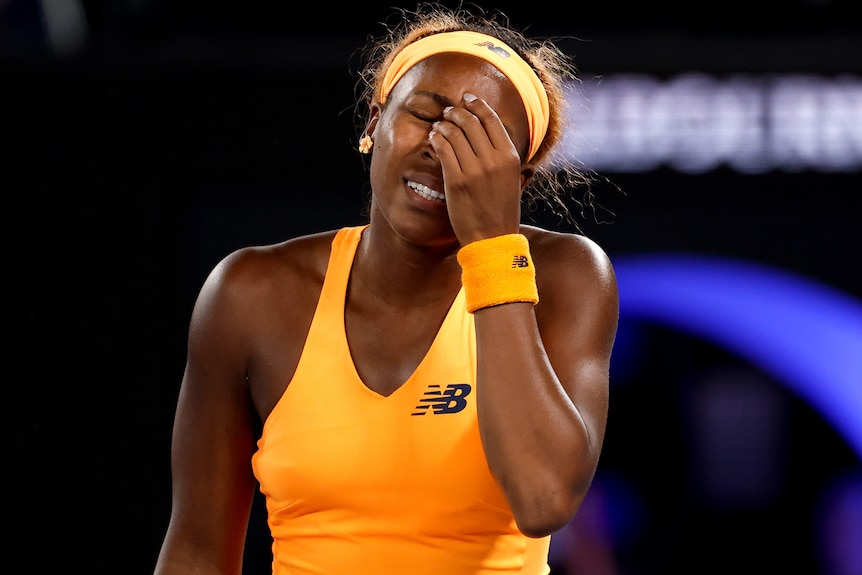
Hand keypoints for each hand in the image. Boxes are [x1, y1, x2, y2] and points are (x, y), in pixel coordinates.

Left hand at [429, 93, 525, 244]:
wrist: (493, 239)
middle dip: (457, 112)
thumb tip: (495, 135)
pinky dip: (437, 139)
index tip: (467, 99)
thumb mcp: (513, 180)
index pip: (491, 120)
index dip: (477, 105)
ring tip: (439, 125)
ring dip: (444, 124)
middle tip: (448, 112)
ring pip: (454, 133)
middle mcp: (493, 160)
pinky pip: (443, 150)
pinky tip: (434, 138)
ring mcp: (474, 170)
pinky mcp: (456, 181)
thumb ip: (505, 158)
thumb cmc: (501, 211)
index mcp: (510, 157)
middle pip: (471, 122)